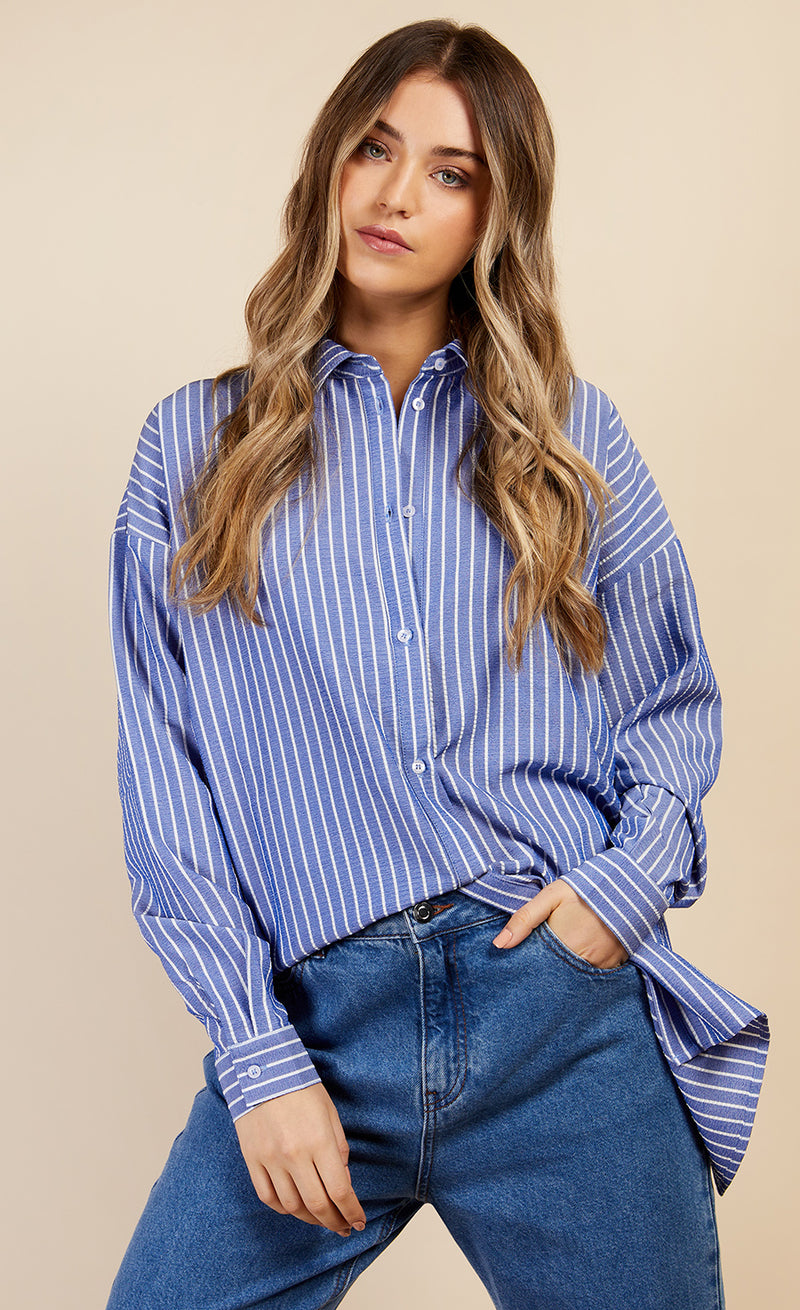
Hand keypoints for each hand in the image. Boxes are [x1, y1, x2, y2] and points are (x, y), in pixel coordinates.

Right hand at [233, 1080, 366, 1237]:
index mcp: (319, 1141)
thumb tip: (343, 1181)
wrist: (261, 1068)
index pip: (340, 1190)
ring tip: (321, 1218)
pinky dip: (283, 1208)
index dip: (352, 1211)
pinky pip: (267, 1196)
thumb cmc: (300, 1087)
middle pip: (317, 1205)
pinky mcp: (252, 1159)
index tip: (358, 1221)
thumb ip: (338, 1149)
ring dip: (310, 1218)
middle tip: (343, 1227)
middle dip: (334, 1221)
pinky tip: (294, 1207)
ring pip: (291, 1206)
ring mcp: (270, 1159)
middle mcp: (294, 1155)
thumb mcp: (330, 1113)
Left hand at [491, 879, 628, 968]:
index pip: (540, 968)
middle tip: (542, 963)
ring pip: (577, 977)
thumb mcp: (551, 896)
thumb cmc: (586, 888)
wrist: (628, 882)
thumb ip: (524, 919)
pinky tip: (581, 957)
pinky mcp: (618, 963)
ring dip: (567, 971)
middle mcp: (585, 958)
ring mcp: (603, 963)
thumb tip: (499, 945)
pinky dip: (586, 969)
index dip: (530, 968)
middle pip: (558, 976)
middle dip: (548, 972)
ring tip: (563, 956)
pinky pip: (596, 975)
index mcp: (566, 942)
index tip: (522, 968)